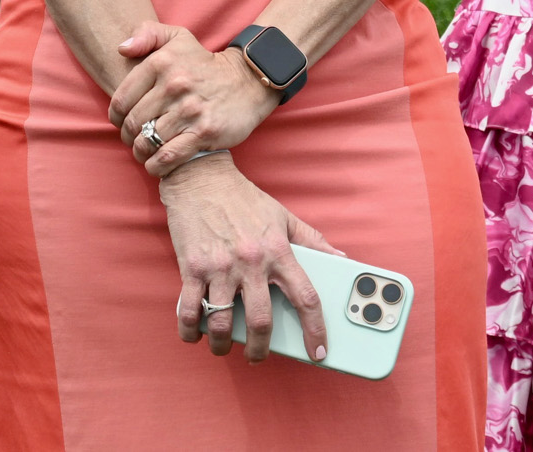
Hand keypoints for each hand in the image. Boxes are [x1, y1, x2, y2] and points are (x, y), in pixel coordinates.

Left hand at [110, 23, 277, 175]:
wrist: (246, 81)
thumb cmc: (203, 62)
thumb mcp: (177, 37)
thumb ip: (146, 34)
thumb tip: (121, 50)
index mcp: (161, 63)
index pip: (122, 98)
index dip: (116, 116)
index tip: (120, 122)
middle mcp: (173, 85)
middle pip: (134, 122)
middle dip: (127, 136)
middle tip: (132, 139)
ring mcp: (189, 110)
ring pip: (148, 141)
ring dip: (140, 152)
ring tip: (143, 152)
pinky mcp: (203, 132)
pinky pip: (169, 156)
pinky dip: (157, 165)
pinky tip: (156, 164)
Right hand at [162, 156, 338, 362]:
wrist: (200, 176)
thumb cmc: (243, 197)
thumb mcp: (283, 215)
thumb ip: (312, 239)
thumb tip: (341, 258)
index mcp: (278, 250)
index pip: (306, 297)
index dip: (315, 330)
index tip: (318, 351)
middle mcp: (251, 262)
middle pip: (262, 321)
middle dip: (261, 349)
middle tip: (258, 356)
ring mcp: (219, 266)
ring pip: (224, 322)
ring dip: (223, 344)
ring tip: (223, 347)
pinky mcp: (191, 267)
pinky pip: (190, 309)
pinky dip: (190, 329)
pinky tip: (194, 335)